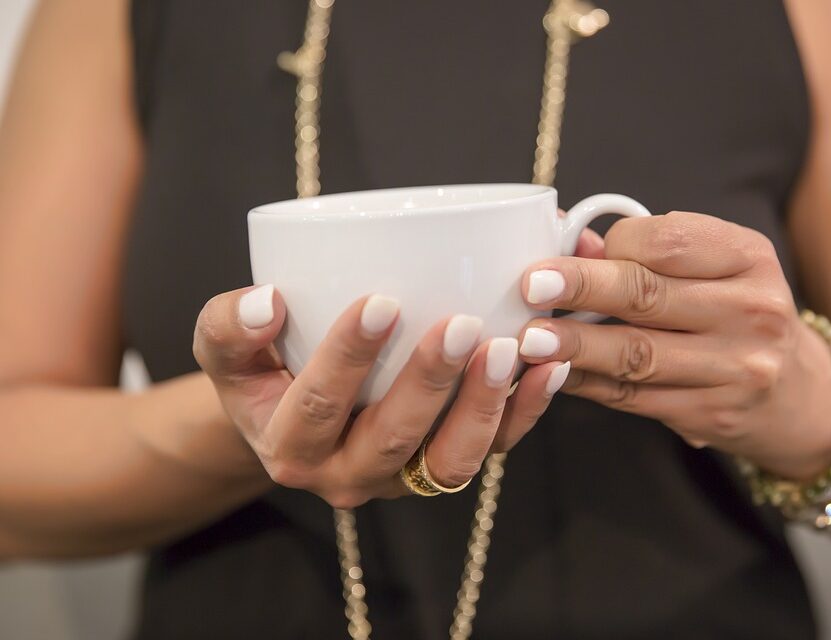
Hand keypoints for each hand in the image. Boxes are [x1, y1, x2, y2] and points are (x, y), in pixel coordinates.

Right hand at [194, 288, 568, 507]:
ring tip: (508, 350)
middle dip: (430, 382)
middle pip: (393, 437)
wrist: (291, 419)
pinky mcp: (439, 468)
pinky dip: (521, 415)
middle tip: (462, 324)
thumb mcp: (225, 351)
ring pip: (450, 461)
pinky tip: (546, 370)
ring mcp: (400, 477)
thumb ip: (228, 327)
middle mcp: (346, 474)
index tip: (382, 302)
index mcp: (291, 446)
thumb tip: (265, 302)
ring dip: (484, 407)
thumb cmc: (261, 373)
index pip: (320, 404)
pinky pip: (488, 453)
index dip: (349, 356)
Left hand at [517, 211, 830, 479]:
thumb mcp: (716, 267)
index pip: (669, 242)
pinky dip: (588, 383)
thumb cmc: (739, 313)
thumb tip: (573, 241)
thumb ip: (650, 253)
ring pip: (637, 354)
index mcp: (749, 257)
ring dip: (576, 345)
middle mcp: (751, 311)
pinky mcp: (712, 414)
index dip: (612, 246)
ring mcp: (736, 368)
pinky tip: (554, 372)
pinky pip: (634, 397)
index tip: (565, 250)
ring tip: (531, 339)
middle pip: (648, 296)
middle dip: (582, 288)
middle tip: (531, 285)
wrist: (797, 394)